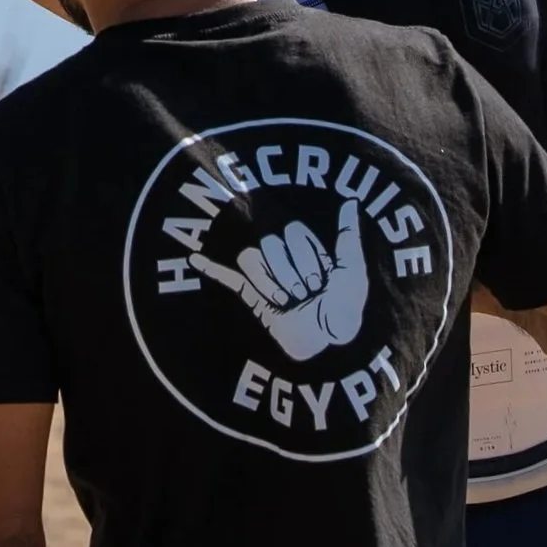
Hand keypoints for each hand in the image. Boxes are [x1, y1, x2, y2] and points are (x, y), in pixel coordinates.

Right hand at [190, 201, 369, 362]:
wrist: (327, 347)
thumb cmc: (344, 309)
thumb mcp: (352, 271)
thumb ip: (348, 235)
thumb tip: (351, 200)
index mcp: (306, 248)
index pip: (293, 231)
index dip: (306, 256)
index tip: (322, 281)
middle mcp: (284, 258)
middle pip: (270, 244)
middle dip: (290, 273)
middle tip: (305, 294)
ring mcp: (266, 276)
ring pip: (251, 259)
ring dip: (269, 284)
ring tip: (286, 302)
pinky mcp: (252, 297)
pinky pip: (228, 278)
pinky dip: (211, 268)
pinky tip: (194, 258)